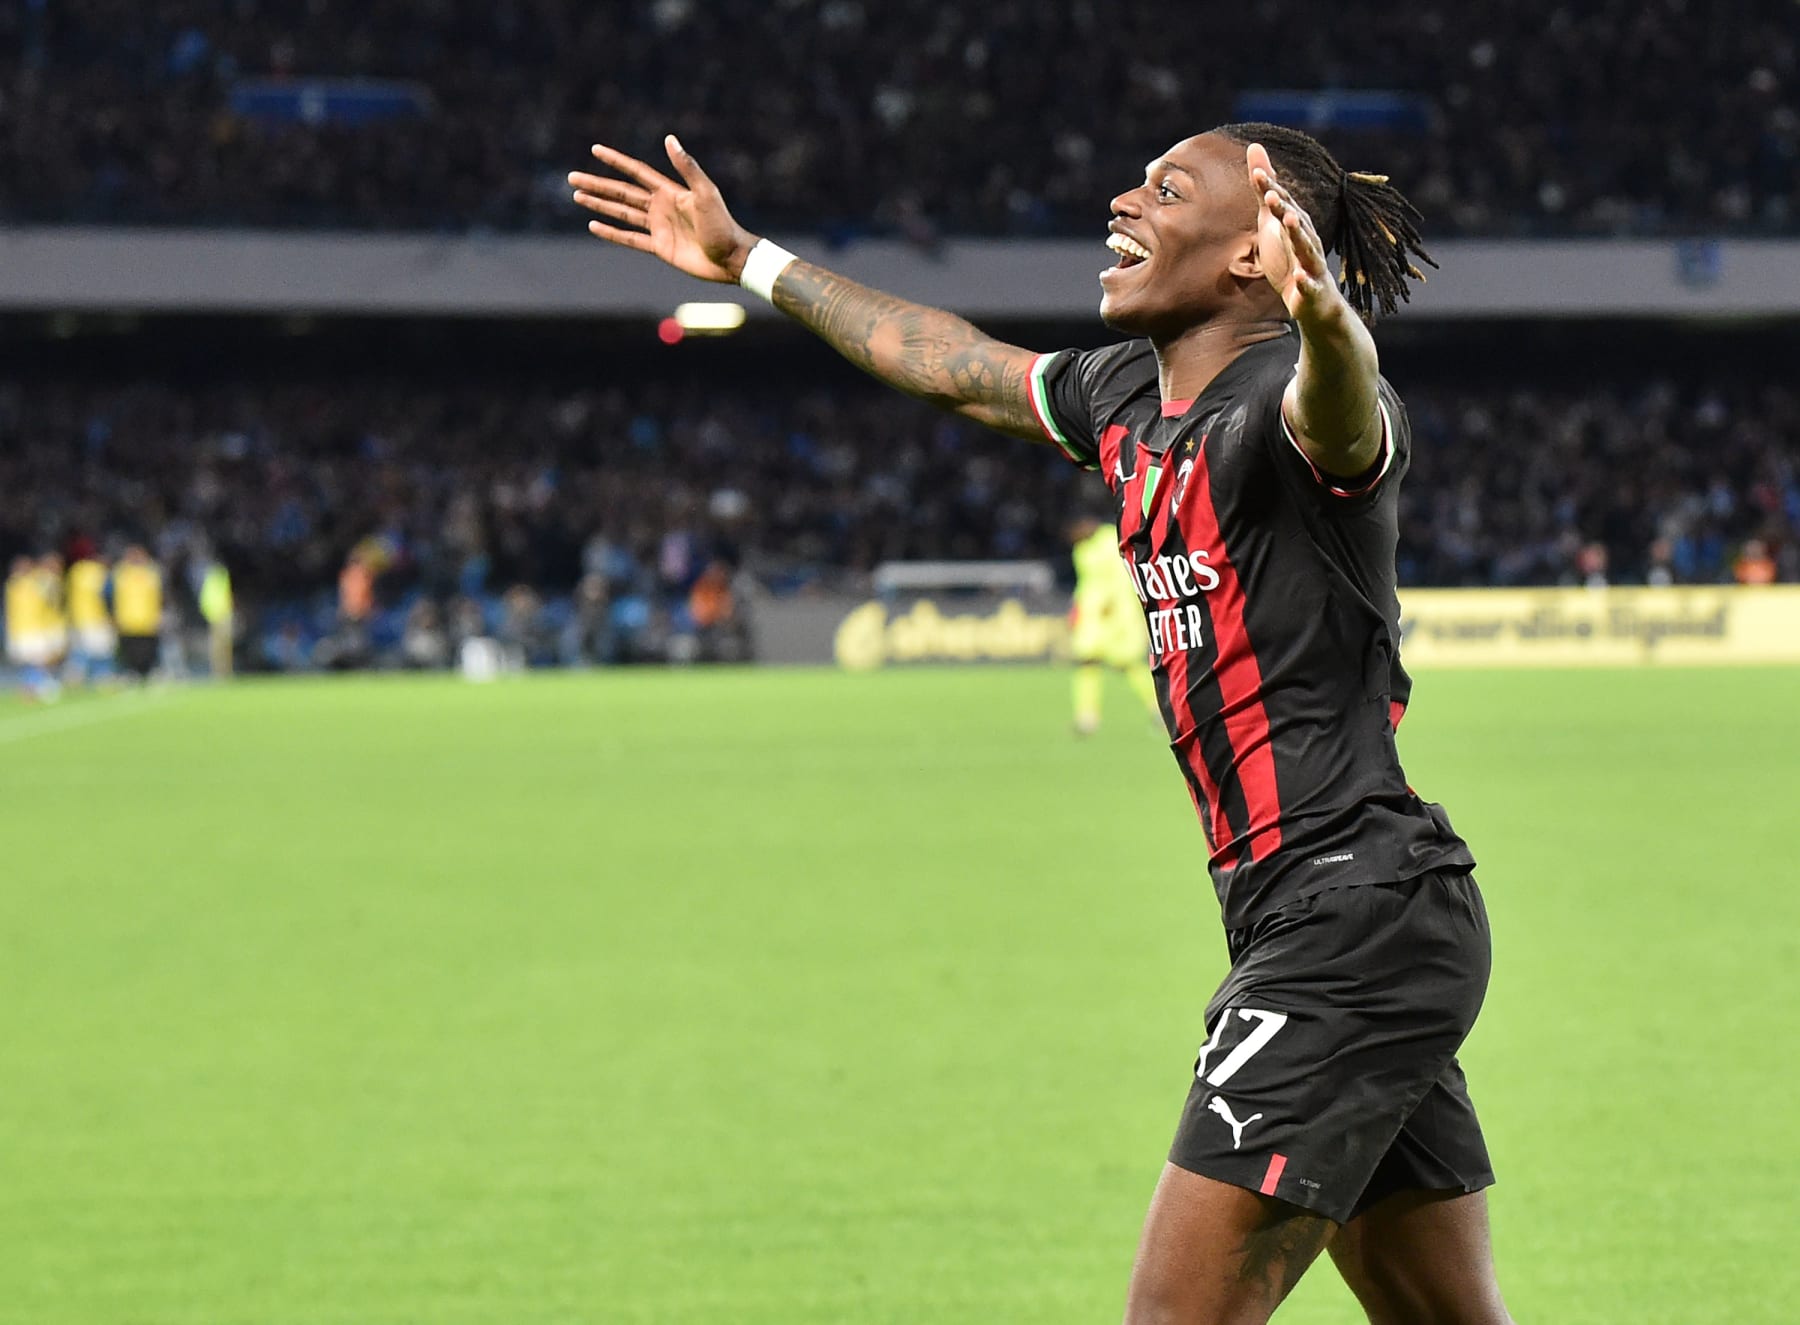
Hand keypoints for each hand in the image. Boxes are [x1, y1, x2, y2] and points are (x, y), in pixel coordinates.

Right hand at [569, 136, 757, 282]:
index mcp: (670, 191)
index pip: (636, 171)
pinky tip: (594, 225)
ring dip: (600, 205)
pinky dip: (612, 233)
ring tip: (577, 197)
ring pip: (622, 213)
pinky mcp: (660, 247)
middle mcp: (661, 206)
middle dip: (598, 184)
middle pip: (622, 192)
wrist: (730, 258)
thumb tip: (669, 139)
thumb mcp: (705, 193)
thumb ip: (686, 167)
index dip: (615, 161)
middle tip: (572, 178)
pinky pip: (630, 238)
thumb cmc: (722, 224)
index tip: (595, 149)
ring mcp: (659, 227)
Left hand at [1247, 143, 1337, 322]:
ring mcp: (1311, 264)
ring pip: (1306, 247)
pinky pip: (1308, 284)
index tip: (1256, 173)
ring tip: (1289, 221)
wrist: (1313, 301)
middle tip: (1269, 194)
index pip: (1283, 203)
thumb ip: (1265, 189)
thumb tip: (1255, 147)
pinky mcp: (1312, 289)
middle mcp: (1306, 239)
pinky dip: (1304, 280)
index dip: (1269, 189)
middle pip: (1294, 221)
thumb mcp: (1273, 222)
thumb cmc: (1290, 257)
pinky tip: (1298, 276)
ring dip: (1298, 234)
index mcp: (1295, 224)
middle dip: (1284, 207)